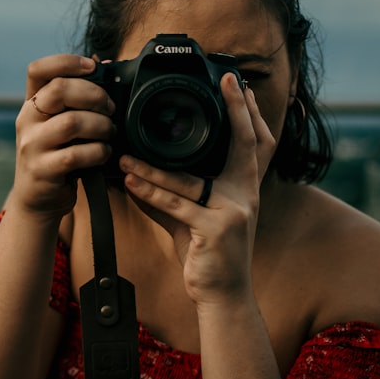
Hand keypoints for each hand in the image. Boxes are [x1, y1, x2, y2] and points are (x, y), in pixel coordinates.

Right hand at [9, 54, 116, 221]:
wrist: (37, 199)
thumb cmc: (57, 155)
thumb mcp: (60, 124)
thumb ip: (77, 99)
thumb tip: (107, 66)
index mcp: (32, 103)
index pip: (38, 70)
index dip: (66, 61)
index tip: (93, 67)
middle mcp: (27, 120)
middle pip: (59, 90)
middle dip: (94, 95)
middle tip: (109, 108)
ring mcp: (32, 145)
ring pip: (72, 122)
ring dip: (100, 126)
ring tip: (109, 133)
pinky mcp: (42, 170)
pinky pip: (76, 154)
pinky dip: (98, 151)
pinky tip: (103, 153)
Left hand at [120, 73, 276, 304]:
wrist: (222, 295)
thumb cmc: (205, 251)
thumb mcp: (192, 214)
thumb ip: (171, 189)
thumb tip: (133, 167)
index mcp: (244, 187)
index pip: (255, 142)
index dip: (251, 112)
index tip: (241, 83)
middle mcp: (246, 195)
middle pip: (246, 144)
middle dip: (238, 110)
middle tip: (226, 83)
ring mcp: (235, 212)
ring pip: (190, 179)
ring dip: (152, 167)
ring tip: (125, 155)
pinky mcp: (218, 230)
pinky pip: (178, 205)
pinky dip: (150, 192)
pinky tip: (130, 181)